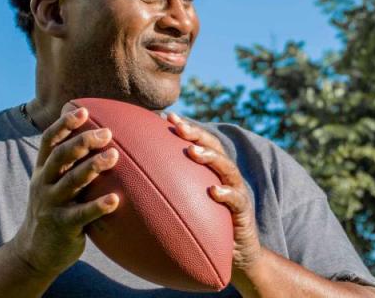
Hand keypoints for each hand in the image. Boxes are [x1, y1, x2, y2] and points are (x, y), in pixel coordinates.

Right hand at [10, 103, 120, 276]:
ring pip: (71, 181)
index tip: (82, 110)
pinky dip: (98, 206)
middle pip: (60, 157)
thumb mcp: (54, 187)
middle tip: (107, 132)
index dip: (63, 125)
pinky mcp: (62, 226)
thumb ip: (70, 168)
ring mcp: (51, 205)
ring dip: (93, 167)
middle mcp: (43, 185)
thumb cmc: (54, 213)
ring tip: (115, 156)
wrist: (34, 253)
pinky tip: (116, 200)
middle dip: (82, 141)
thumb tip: (99, 143)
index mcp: (42, 172)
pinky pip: (82, 214)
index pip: (48, 142)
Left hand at [167, 113, 263, 274]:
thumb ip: (168, 196)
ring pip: (227, 168)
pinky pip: (236, 200)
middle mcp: (226, 177)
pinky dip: (226, 194)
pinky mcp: (244, 211)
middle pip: (214, 147)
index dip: (185, 129)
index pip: (199, 144)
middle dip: (196, 134)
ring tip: (193, 152)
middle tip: (177, 125)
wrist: (235, 256)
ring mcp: (237, 192)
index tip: (164, 117)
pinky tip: (213, 192)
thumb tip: (130, 190)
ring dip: (210, 157)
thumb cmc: (205, 231)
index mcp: (211, 173)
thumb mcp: (185, 210)